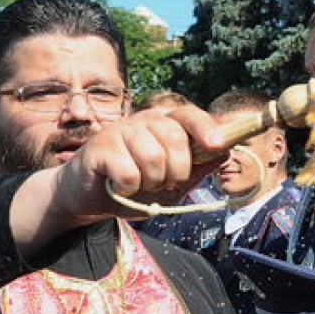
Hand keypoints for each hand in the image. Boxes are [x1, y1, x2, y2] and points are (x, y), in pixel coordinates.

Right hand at [11, 106, 226, 253]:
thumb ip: (197, 169)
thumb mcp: (172, 184)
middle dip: (176, 172)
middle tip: (161, 184)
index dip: (205, 128)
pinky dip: (128, 189)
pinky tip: (118, 186)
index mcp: (163, 124)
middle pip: (175, 140)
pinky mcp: (100, 146)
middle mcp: (143, 120)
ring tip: (137, 184)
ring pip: (154, 158)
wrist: (88, 197)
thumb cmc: (133, 186)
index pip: (188, 116)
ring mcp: (120, 130)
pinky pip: (129, 173)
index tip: (218, 144)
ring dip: (150, 183)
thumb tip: (226, 152)